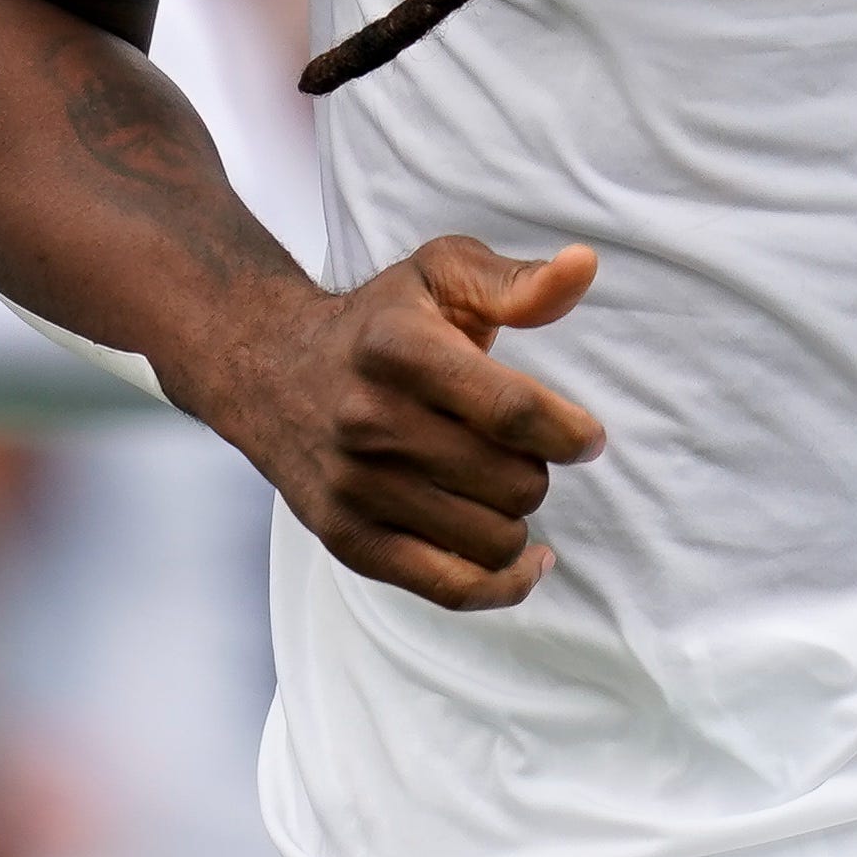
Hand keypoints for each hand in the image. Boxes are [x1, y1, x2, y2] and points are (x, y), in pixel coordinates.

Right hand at [202, 238, 604, 610]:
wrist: (270, 370)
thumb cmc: (378, 323)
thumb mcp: (441, 275)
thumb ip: (517, 281)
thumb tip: (584, 267)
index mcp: (400, 349)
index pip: (513, 411)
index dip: (570, 433)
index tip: (586, 437)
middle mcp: (371, 421)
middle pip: (513, 482)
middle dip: (539, 469)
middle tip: (519, 450)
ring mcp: (356, 488)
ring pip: (494, 539)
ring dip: (516, 516)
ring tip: (499, 486)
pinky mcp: (349, 540)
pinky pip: (453, 589)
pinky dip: (505, 583)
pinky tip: (526, 558)